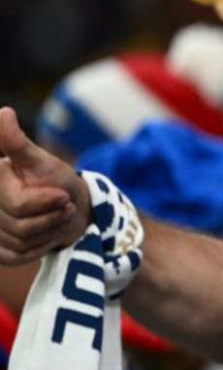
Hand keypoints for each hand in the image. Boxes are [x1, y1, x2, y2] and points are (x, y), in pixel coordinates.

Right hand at [0, 107, 90, 264]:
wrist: (70, 206)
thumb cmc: (57, 178)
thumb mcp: (42, 159)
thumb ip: (17, 142)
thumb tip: (4, 112)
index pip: (21, 205)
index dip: (48, 202)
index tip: (64, 195)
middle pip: (22, 227)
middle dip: (53, 217)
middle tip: (67, 205)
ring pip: (21, 244)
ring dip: (49, 232)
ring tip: (58, 218)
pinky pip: (18, 257)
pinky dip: (40, 248)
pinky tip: (48, 234)